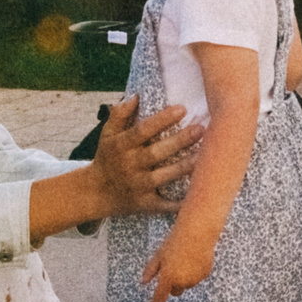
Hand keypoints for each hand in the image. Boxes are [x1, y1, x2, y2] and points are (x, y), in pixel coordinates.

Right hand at [89, 96, 202, 216]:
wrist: (94, 193)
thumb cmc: (107, 158)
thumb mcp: (107, 134)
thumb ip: (120, 114)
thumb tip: (137, 95)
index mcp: (121, 146)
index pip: (143, 130)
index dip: (162, 120)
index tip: (182, 108)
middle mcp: (130, 165)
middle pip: (157, 152)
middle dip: (180, 141)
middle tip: (201, 129)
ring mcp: (138, 186)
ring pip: (165, 176)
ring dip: (186, 166)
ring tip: (207, 156)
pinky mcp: (145, 204)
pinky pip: (164, 205)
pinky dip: (180, 203)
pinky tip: (198, 195)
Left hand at [139, 222, 217, 301]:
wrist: (197, 233)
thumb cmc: (175, 242)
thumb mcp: (159, 254)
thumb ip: (151, 269)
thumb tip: (143, 282)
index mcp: (167, 276)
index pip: (159, 297)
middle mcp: (181, 281)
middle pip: (175, 291)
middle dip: (174, 284)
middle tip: (174, 267)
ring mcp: (194, 279)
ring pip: (187, 284)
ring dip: (185, 277)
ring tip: (186, 258)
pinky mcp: (204, 275)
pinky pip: (197, 278)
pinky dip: (195, 272)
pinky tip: (195, 257)